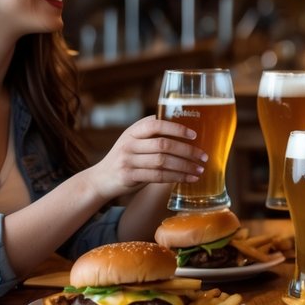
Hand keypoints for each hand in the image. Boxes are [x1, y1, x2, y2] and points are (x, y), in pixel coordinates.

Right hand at [90, 116, 206, 201]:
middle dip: (187, 150)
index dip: (176, 128)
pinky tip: (188, 179)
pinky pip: (158, 176)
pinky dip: (176, 177)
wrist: (101, 179)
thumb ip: (151, 135)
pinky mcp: (129, 176)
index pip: (156, 124)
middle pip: (163, 144)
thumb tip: (184, 131)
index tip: (194, 135)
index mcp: (133, 131)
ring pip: (163, 162)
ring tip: (200, 170)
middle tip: (203, 156)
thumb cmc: (125, 158)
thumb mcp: (133, 141)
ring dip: (185, 166)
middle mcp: (129, 143)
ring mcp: (128, 160)